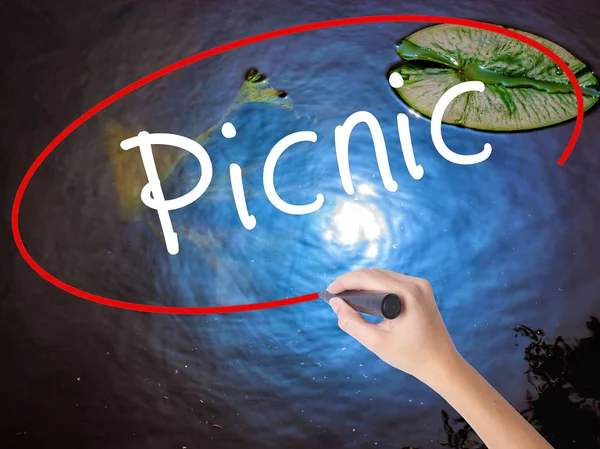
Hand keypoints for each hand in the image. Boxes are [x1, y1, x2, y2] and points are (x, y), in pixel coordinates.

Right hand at [327, 268, 459, 383]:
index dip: (344, 282)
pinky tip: (365, 301)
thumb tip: (335, 304)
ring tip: (347, 300)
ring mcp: (420, 285)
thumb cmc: (410, 356)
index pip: (367, 277)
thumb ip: (351, 323)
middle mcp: (415, 283)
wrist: (441, 363)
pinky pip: (392, 282)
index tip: (329, 292)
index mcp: (406, 294)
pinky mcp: (421, 289)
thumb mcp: (376, 342)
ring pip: (382, 275)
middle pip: (374, 273)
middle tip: (335, 298)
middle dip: (352, 282)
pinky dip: (376, 288)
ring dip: (363, 284)